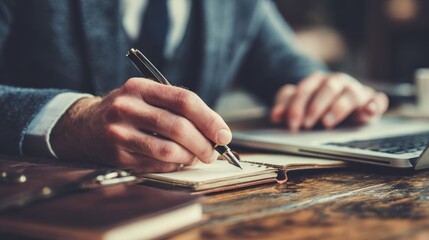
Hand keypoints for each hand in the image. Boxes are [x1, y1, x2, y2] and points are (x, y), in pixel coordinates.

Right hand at [50, 78, 230, 172]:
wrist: (82, 126)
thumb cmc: (125, 111)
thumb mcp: (145, 97)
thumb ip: (177, 109)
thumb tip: (214, 132)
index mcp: (140, 87)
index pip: (184, 100)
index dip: (210, 118)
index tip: (224, 134)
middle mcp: (127, 107)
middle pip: (179, 126)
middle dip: (204, 143)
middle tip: (214, 151)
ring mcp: (120, 132)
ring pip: (169, 149)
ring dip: (191, 157)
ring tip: (198, 157)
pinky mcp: (118, 155)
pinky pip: (157, 163)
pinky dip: (175, 164)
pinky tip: (178, 160)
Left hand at [270, 72, 388, 130]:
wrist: (336, 102)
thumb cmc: (314, 104)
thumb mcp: (297, 105)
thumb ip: (285, 107)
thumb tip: (275, 116)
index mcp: (317, 80)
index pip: (305, 89)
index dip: (296, 106)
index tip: (291, 123)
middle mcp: (337, 81)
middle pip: (327, 89)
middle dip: (315, 107)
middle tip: (306, 124)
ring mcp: (355, 90)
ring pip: (349, 94)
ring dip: (337, 108)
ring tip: (327, 123)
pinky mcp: (371, 101)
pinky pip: (377, 101)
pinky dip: (375, 104)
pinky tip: (368, 111)